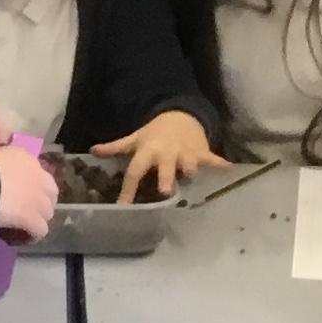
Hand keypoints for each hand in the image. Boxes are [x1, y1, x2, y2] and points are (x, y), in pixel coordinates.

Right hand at [0, 143, 56, 242]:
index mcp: (24, 158)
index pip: (35, 174)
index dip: (25, 189)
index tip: (7, 198)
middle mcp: (37, 175)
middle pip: (49, 194)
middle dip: (37, 206)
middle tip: (17, 215)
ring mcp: (37, 197)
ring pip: (46, 214)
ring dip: (32, 222)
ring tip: (12, 229)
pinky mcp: (32, 217)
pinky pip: (39, 231)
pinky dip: (27, 237)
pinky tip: (10, 239)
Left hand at [94, 109, 224, 201]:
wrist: (180, 115)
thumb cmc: (153, 135)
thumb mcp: (134, 140)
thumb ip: (115, 148)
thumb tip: (93, 151)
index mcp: (147, 152)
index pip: (135, 172)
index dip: (128, 189)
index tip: (122, 206)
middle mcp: (166, 153)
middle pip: (165, 167)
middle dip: (166, 178)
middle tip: (165, 191)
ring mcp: (185, 152)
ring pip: (189, 162)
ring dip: (191, 169)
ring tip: (191, 175)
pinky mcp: (202, 151)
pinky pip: (212, 158)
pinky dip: (220, 163)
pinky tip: (228, 168)